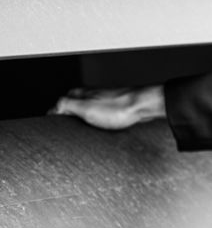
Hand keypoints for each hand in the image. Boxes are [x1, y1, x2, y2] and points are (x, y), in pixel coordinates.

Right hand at [48, 85, 165, 129]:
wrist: (144, 106)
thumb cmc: (118, 107)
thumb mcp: (84, 108)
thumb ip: (65, 105)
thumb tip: (52, 109)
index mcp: (81, 94)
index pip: (59, 103)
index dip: (56, 115)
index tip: (56, 127)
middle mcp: (92, 95)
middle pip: (73, 108)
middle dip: (71, 120)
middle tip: (72, 133)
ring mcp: (104, 100)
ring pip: (89, 112)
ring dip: (86, 123)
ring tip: (87, 133)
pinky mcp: (116, 107)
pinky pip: (102, 116)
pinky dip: (99, 124)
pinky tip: (102, 131)